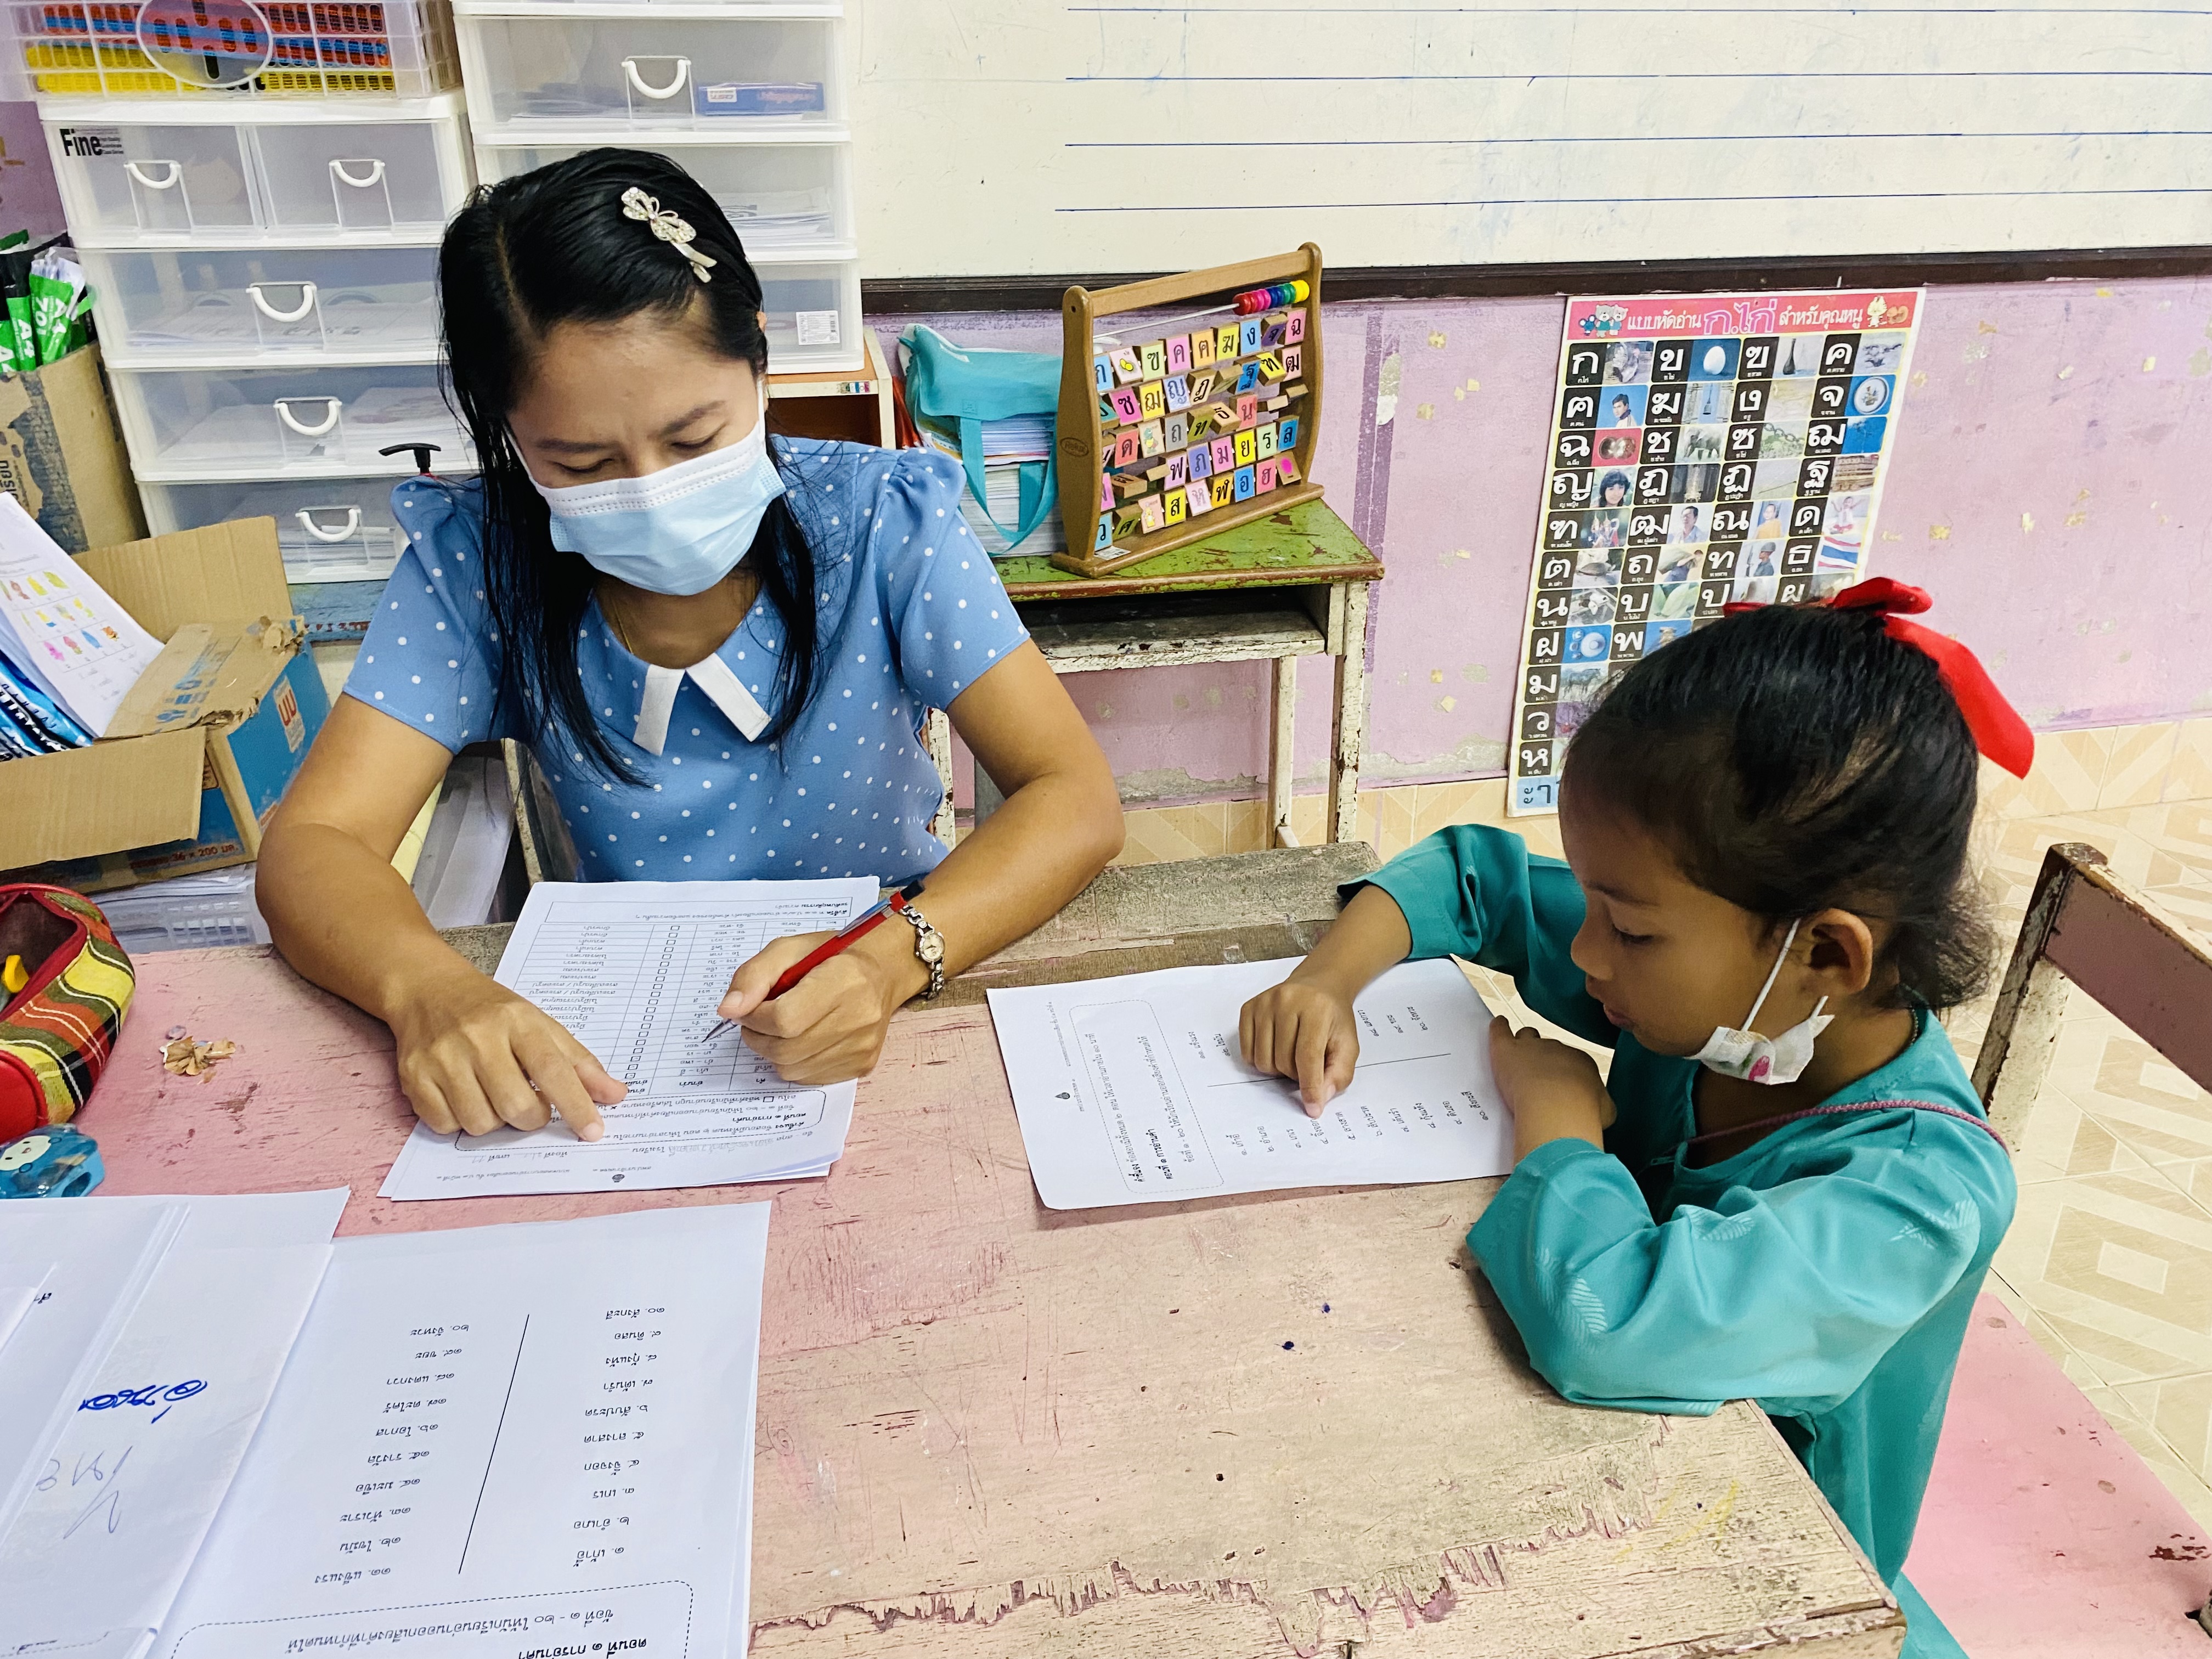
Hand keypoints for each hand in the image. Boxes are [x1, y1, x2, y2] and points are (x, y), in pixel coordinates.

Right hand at [387, 967, 625, 1138]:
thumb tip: (615, 1095)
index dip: (576, 1104)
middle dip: (531, 1118)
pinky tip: (463, 1095)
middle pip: (516, 1106)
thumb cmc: (491, 1013)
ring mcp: (442, 1058)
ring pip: (480, 1123)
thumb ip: (578, 1062)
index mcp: (517, 1021)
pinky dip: (460, 1121)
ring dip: (494, 1120)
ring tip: (492, 1094)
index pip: (553, 1069)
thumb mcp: (540, 1024)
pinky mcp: (413, 1077)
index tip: (593, 1131)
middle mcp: (478, 1038)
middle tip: (530, 1105)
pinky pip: (446, 1125)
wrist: (427, 989)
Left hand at [719, 929, 919, 1085]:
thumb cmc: (833, 958)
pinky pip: (808, 1078)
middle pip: (785, 1049)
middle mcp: (859, 1017)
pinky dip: (794, 1061)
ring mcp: (862, 1046)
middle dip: (758, 1037)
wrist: (882, 972)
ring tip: (783, 1027)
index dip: (755, 1017)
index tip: (750, 1007)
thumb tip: (728, 1011)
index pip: (784, 1019)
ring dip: (773, 1051)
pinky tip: (803, 1038)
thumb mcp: (789, 949)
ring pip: (792, 1069)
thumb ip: (754, 975)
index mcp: (844, 980)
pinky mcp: (862, 1065)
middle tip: (759, 1019)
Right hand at [1239, 974, 1359, 1115]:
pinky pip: (1246, 1052)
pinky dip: (1260, 1059)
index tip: (1312, 1108)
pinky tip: (1274, 1047)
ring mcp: (1264, 1003)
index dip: (1310, 1086)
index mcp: (1316, 1008)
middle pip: (1283, 1061)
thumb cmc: (1332, 1017)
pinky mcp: (1249, 1008)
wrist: (1318, 986)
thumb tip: (1319, 1098)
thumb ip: (1339, 1074)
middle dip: (1295, 1073)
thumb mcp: (1347, 1045)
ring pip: (1263, 1061)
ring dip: (1277, 1068)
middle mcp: (1287, 1001)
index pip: (1308, 1056)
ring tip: (1290, 1053)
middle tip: (1305, 1062)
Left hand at [1488, 1015, 1615, 1157]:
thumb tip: (1599, 1108)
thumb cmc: (1583, 1113)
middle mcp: (1557, 1049)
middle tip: (1537, 1076)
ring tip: (1516, 1049)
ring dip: (1522, 1042)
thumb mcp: (1603, 1110)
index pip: (1570, 1060)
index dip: (1562, 1072)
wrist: (1560, 1108)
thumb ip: (1598, 1103)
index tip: (1558, 1085)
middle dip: (1543, 1058)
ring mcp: (1531, 1046)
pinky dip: (1498, 1027)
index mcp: (1580, 1062)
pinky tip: (1498, 1023)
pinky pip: (1500, 1030)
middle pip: (1547, 1047)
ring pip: (1526, 1036)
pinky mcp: (1506, 1049)